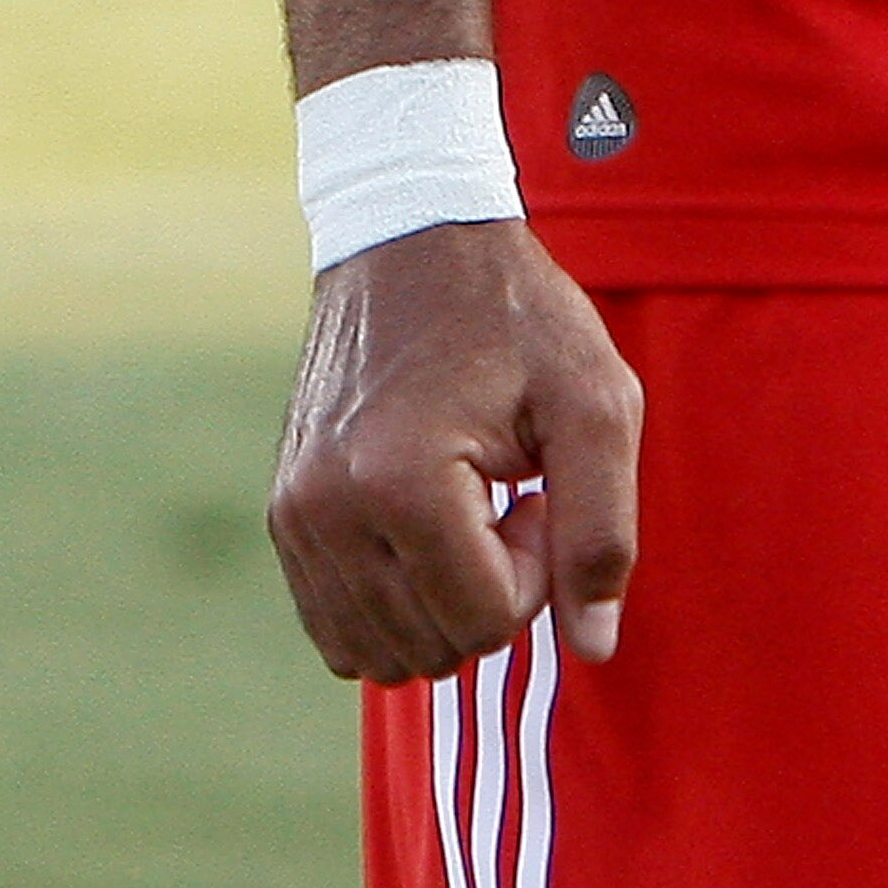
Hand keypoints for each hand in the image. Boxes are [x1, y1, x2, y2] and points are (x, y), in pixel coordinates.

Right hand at [269, 221, 642, 686]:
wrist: (412, 235)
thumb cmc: (514, 311)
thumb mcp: (593, 398)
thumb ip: (604, 530)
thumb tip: (593, 648)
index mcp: (401, 482)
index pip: (490, 618)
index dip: (539, 563)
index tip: (536, 479)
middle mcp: (327, 512)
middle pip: (438, 645)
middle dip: (493, 587)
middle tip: (506, 490)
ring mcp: (294, 518)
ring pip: (384, 652)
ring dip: (445, 602)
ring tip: (468, 505)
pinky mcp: (284, 516)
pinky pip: (338, 630)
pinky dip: (395, 608)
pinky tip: (429, 530)